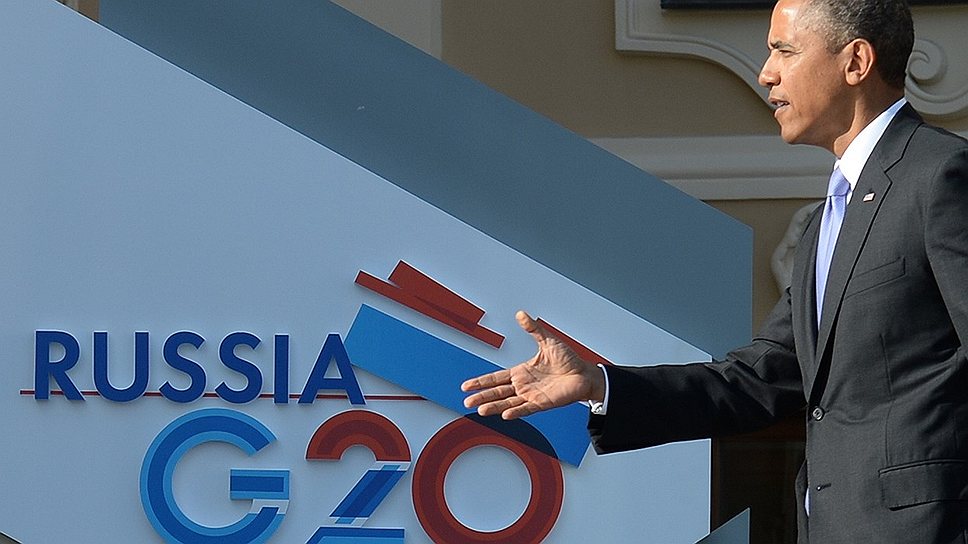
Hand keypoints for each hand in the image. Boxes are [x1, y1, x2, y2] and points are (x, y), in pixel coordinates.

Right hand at [461, 310, 604, 419]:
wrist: (584, 373)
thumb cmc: (568, 359)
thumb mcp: (548, 341)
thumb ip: (533, 329)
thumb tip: (521, 314)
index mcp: (521, 372)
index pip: (496, 378)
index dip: (481, 382)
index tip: (466, 386)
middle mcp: (523, 385)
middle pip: (498, 392)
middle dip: (482, 396)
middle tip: (466, 402)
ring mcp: (531, 395)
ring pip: (508, 402)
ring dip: (494, 406)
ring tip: (480, 410)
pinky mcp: (542, 403)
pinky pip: (526, 408)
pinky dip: (516, 411)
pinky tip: (505, 414)